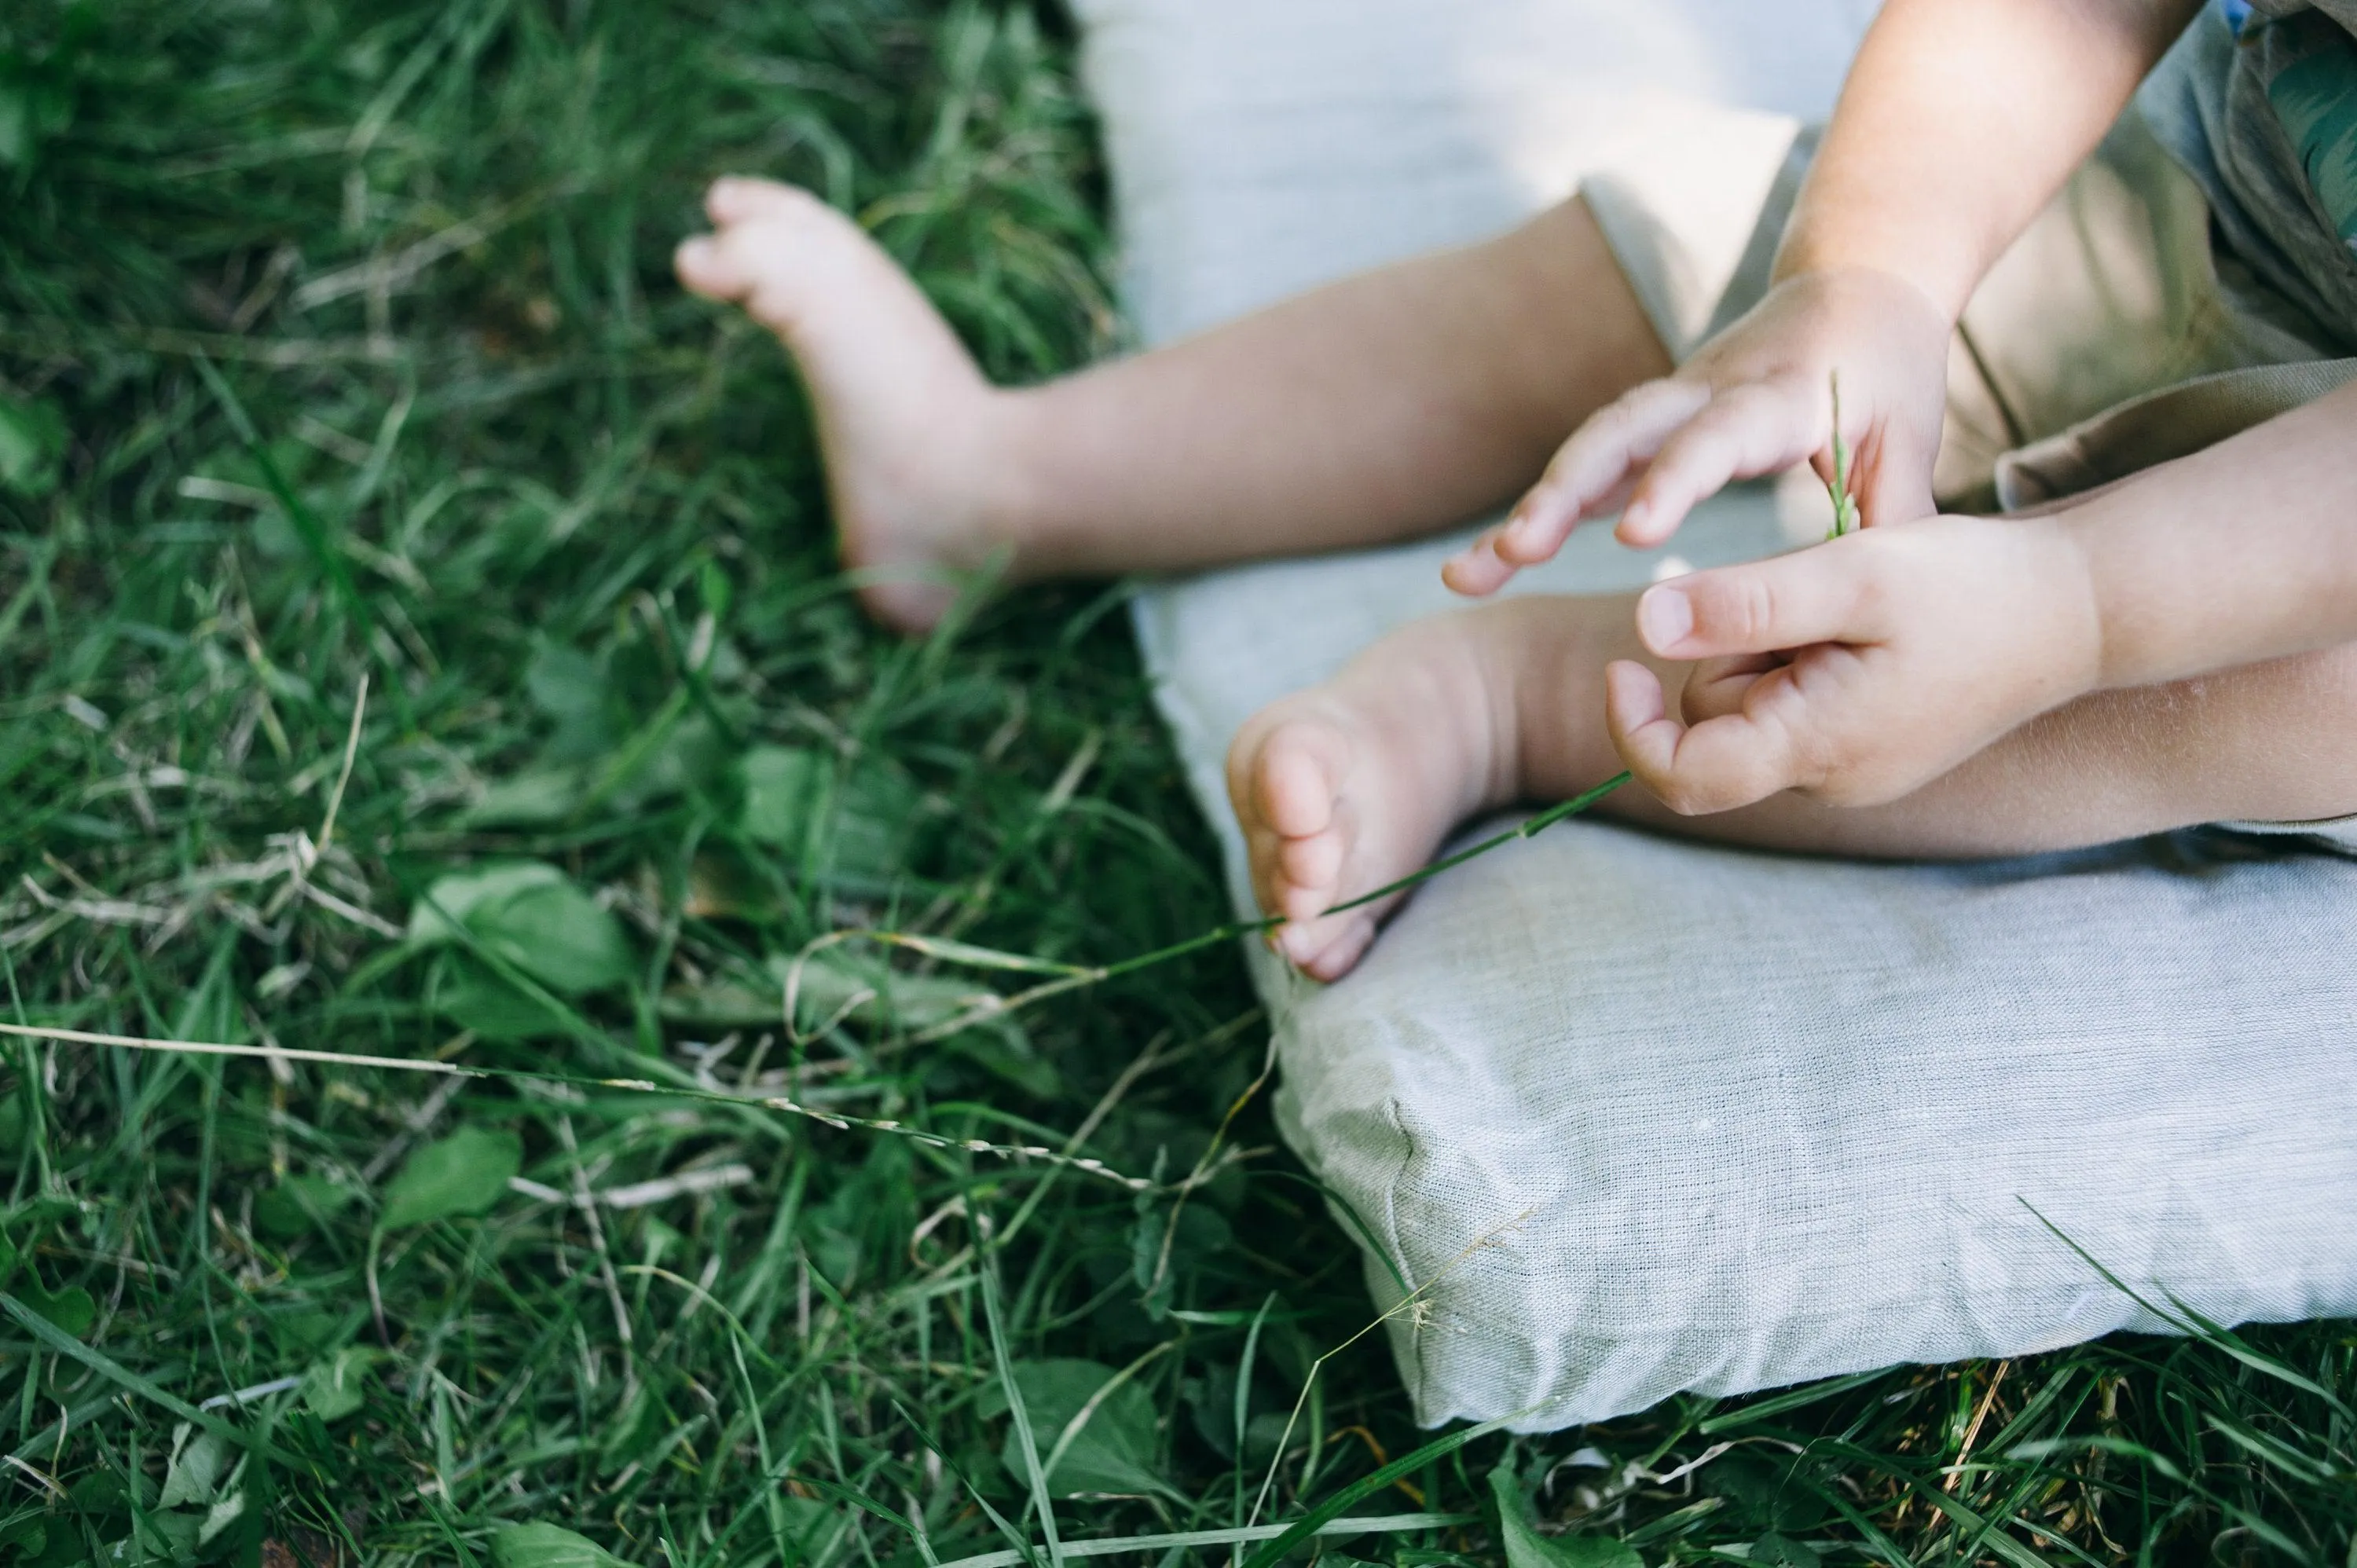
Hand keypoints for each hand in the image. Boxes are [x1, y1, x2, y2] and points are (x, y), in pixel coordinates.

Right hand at [1442, 266, 1950, 594]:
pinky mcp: (1643, 427)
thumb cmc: (1887, 369)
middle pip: (1621, 432)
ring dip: (1527, 511)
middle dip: (1562, 491)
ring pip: (1585, 450)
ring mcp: (1666, 404)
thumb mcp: (1909, 439)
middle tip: (1515, 551)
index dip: (1673, 481)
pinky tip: (1477, 569)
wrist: (1856, 282)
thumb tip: (1884, 611)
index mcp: (1780, 395)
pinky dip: (1530, 516)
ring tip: (1466, 577)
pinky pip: (1578, 469)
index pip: (1717, 436)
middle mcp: (1706, 391)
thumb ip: (1891, 519)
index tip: (1631, 535)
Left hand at [1604, 515, 2102, 812]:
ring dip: (1770, 649)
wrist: (2078, 609)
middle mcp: (1829, 780)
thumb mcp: (1849, 575)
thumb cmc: (1970, 587)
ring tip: (1848, 604)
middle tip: (1807, 595)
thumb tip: (1644, 624)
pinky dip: (1806, 659)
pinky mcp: (1871, 747)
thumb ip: (1744, 603)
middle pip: (1714, 724)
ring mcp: (1852, 769)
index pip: (1682, 775)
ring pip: (1752, 708)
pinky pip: (1797, 705)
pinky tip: (1866, 625)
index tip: (1626, 658)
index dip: (1633, 724)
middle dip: (1729, 654)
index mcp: (1817, 749)